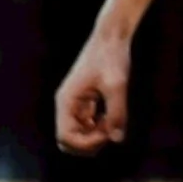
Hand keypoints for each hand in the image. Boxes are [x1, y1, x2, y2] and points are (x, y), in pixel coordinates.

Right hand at [55, 34, 132, 155]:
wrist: (111, 37)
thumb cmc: (112, 58)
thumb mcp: (117, 85)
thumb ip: (117, 113)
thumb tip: (117, 139)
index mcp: (66, 101)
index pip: (65, 137)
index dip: (86, 143)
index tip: (107, 133)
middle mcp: (66, 104)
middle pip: (67, 141)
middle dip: (88, 144)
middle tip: (109, 132)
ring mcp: (74, 104)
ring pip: (77, 135)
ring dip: (94, 137)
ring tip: (112, 123)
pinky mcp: (84, 102)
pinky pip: (85, 126)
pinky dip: (97, 129)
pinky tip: (111, 118)